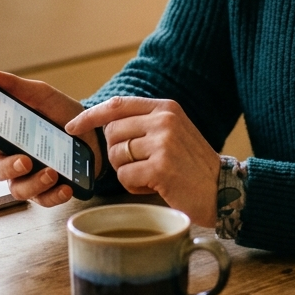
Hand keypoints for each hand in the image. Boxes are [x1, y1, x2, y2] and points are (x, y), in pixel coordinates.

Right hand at [0, 67, 101, 206]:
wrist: (95, 130)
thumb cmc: (61, 112)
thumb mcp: (40, 94)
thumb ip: (13, 86)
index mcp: (6, 134)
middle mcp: (13, 157)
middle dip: (8, 167)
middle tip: (24, 160)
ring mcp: (29, 175)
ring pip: (18, 189)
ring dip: (33, 183)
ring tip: (52, 172)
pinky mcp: (49, 189)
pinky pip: (44, 200)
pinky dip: (54, 195)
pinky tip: (65, 187)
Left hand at [66, 97, 220, 226]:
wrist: (222, 190)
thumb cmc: (191, 165)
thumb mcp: (172, 132)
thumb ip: (144, 123)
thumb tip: (105, 124)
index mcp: (166, 107)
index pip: (117, 105)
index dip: (90, 115)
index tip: (73, 126)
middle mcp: (164, 120)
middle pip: (112, 133)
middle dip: (117, 154)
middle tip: (139, 165)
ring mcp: (163, 142)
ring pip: (116, 156)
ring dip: (127, 172)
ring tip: (151, 176)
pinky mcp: (161, 167)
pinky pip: (125, 177)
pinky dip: (134, 186)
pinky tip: (155, 186)